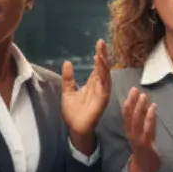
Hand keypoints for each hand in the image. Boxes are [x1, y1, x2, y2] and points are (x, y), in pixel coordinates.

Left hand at [62, 38, 111, 152]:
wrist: (75, 128)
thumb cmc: (73, 112)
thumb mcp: (67, 91)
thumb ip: (68, 78)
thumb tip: (67, 62)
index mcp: (92, 83)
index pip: (97, 67)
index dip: (99, 56)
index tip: (98, 44)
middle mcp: (99, 86)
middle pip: (103, 67)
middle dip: (103, 55)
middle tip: (101, 43)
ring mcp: (102, 92)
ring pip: (105, 74)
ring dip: (104, 63)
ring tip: (101, 52)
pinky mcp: (103, 99)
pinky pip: (105, 85)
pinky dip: (104, 76)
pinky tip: (101, 67)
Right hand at [121, 86, 159, 171]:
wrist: (144, 169)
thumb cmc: (143, 148)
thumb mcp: (141, 132)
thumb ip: (142, 119)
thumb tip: (144, 103)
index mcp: (129, 130)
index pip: (126, 114)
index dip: (128, 102)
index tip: (131, 90)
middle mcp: (131, 133)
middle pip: (129, 116)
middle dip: (131, 102)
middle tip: (135, 89)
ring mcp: (138, 139)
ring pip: (136, 121)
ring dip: (139, 108)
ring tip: (143, 96)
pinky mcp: (146, 144)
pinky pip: (147, 129)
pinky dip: (150, 117)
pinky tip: (153, 108)